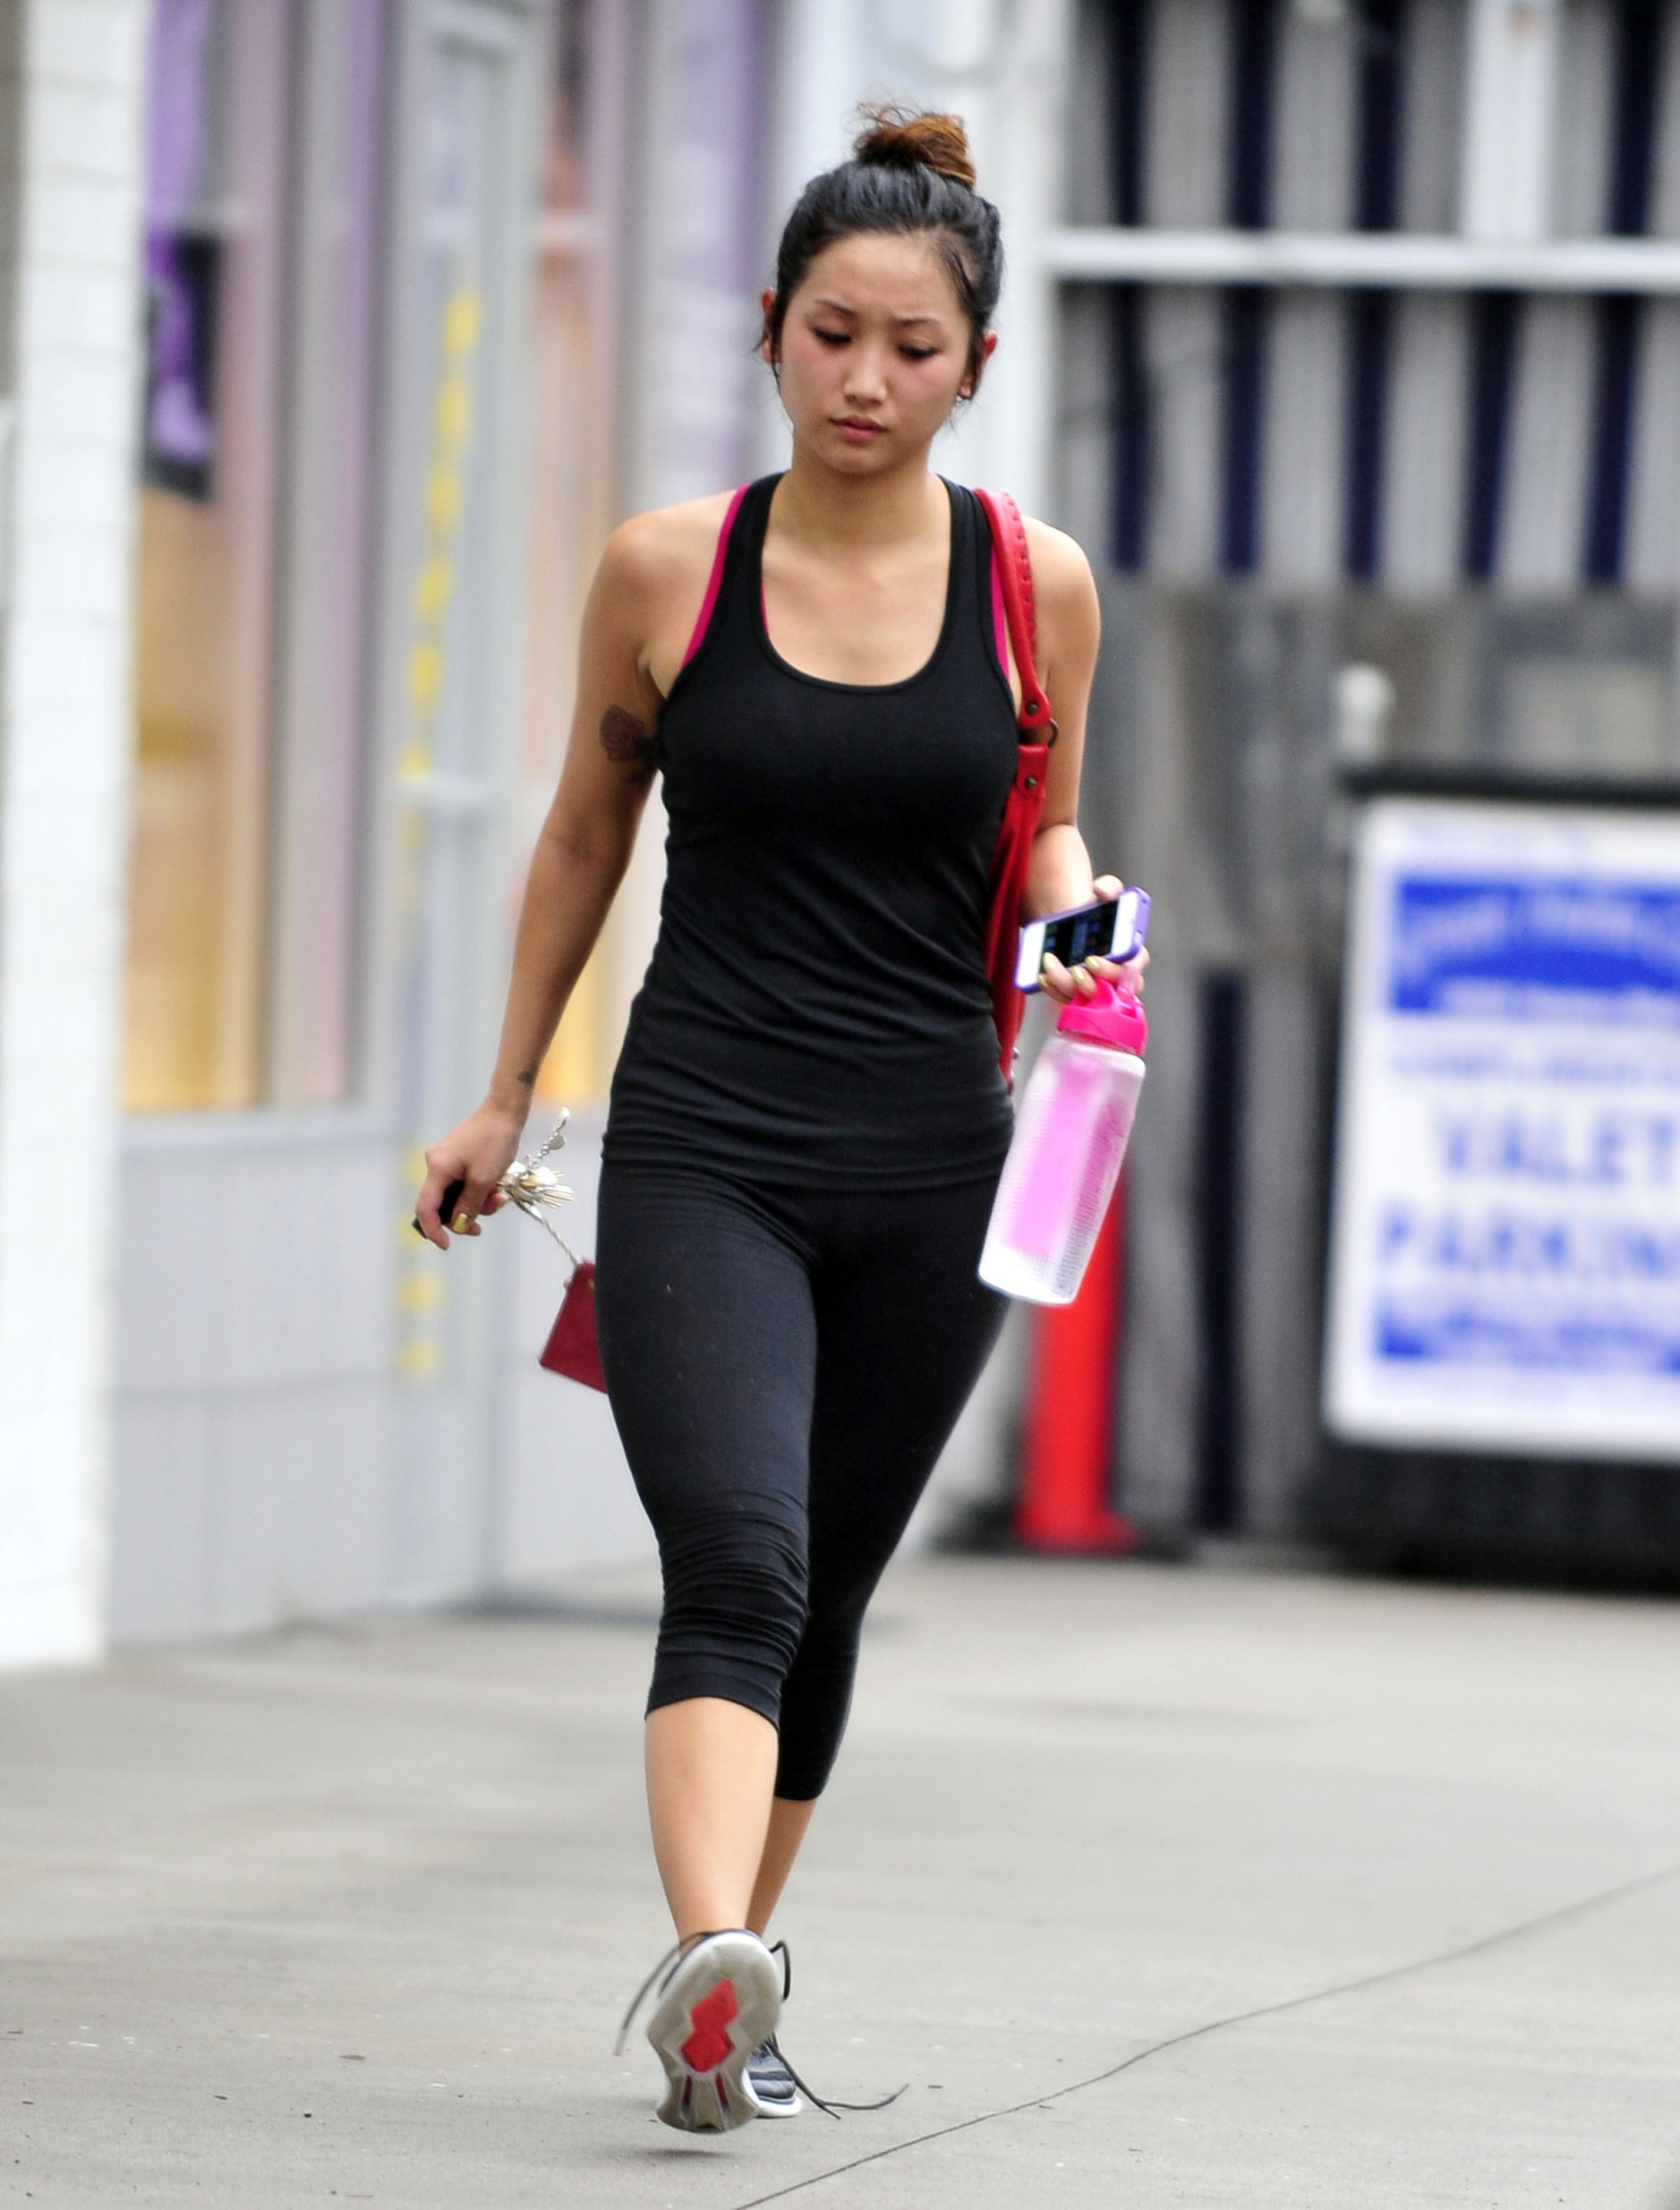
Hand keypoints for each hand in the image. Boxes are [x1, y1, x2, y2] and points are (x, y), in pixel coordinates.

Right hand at [414, 1103, 524, 1249]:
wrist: (504, 1112)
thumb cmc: (495, 1142)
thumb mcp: (484, 1180)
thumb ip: (468, 1206)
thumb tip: (458, 1226)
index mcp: (437, 1169)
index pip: (425, 1209)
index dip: (433, 1231)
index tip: (447, 1245)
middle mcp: (435, 1164)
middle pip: (442, 1204)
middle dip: (465, 1214)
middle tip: (486, 1220)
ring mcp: (445, 1160)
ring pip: (455, 1195)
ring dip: (476, 1202)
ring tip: (499, 1196)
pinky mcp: (455, 1157)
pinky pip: (461, 1183)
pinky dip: (477, 1190)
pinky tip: (495, 1186)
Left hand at [1039, 875, 1149, 1005]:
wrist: (1065, 920)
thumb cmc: (1090, 911)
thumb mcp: (1102, 892)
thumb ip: (1109, 887)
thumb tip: (1103, 891)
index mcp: (1129, 953)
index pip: (1135, 966)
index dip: (1128, 972)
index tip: (1102, 962)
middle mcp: (1115, 975)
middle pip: (1114, 989)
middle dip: (1098, 980)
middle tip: (1082, 964)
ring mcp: (1095, 988)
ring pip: (1086, 997)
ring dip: (1067, 983)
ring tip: (1050, 962)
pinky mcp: (1075, 994)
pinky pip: (1066, 1000)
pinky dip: (1053, 988)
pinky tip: (1042, 974)